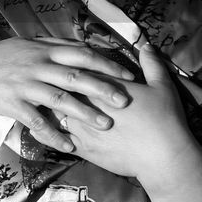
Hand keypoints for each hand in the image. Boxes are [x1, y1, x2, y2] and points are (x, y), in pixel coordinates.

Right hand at [0, 36, 134, 137]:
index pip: (82, 55)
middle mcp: (38, 66)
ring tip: (106, 126)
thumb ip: (55, 47)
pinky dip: (54, 134)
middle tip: (126, 102)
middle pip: (76, 77)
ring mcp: (25, 85)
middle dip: (103, 89)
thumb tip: (84, 46)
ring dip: (84, 113)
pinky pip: (36, 121)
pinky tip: (69, 146)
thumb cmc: (3, 56)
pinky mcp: (13, 103)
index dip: (106, 65)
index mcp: (45, 51)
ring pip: (59, 99)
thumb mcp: (30, 44)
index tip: (128, 77)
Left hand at [36, 42, 195, 185]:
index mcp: (104, 86)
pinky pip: (58, 139)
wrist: (162, 157)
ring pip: (56, 112)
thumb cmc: (164, 119)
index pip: (82, 69)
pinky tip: (36, 128)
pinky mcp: (83, 148)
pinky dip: (47, 133)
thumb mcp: (162, 86)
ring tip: (36, 100)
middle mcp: (89, 104)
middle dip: (53, 82)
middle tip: (42, 77)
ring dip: (47, 105)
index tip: (63, 60)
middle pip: (63, 88)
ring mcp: (83, 127)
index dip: (73, 64)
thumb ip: (152, 64)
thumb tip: (147, 45)